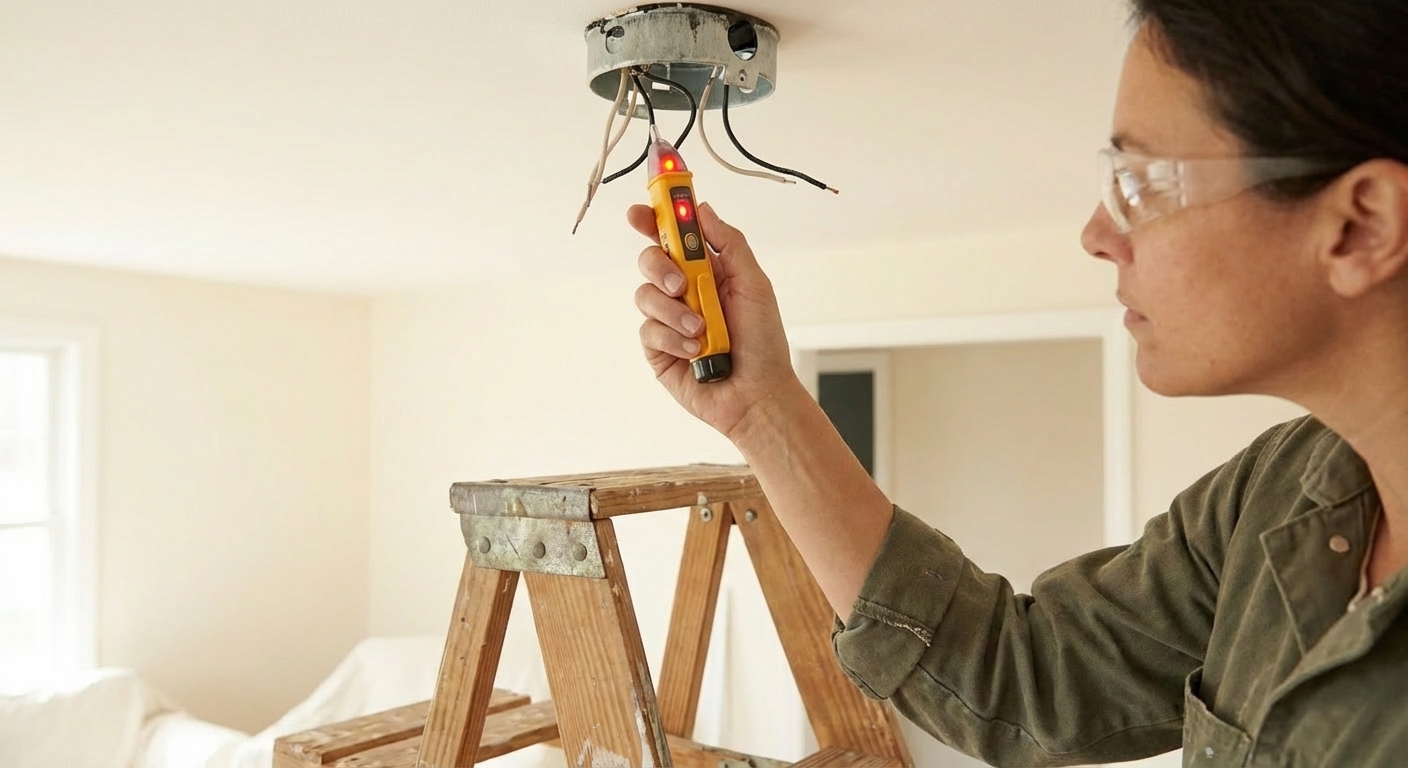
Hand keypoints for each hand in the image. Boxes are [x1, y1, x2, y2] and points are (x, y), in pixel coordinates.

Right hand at [630, 201, 802, 443]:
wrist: (757, 393)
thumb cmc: (763, 342)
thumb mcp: (754, 283)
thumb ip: (729, 243)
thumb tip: (701, 209)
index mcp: (706, 271)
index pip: (672, 237)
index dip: (652, 220)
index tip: (639, 211)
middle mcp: (683, 292)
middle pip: (649, 260)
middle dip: (659, 266)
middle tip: (680, 283)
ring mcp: (668, 320)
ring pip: (645, 296)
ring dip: (674, 311)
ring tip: (701, 331)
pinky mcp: (658, 349)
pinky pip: (648, 331)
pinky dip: (673, 338)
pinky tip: (695, 351)